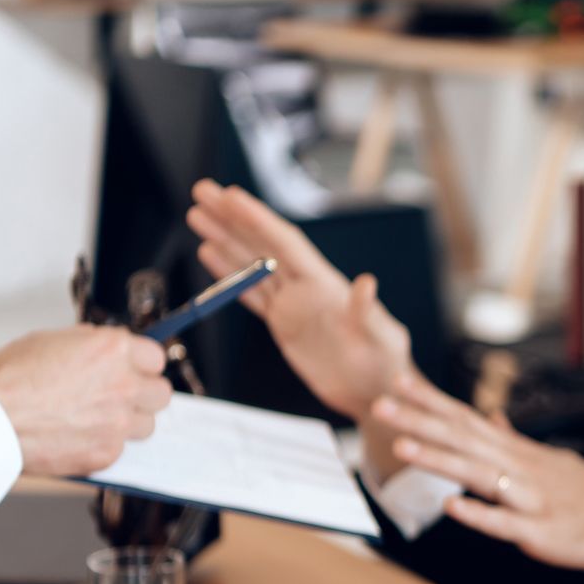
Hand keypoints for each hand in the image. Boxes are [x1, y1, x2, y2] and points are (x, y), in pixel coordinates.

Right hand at [0, 326, 171, 475]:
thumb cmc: (7, 379)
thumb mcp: (50, 341)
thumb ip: (91, 344)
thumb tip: (109, 348)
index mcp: (113, 351)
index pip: (155, 358)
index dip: (141, 364)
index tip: (132, 369)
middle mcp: (123, 386)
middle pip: (160, 394)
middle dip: (142, 394)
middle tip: (118, 395)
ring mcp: (118, 423)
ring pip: (145, 425)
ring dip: (126, 421)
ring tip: (93, 417)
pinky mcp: (106, 453)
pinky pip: (118, 448)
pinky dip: (102, 443)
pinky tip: (75, 435)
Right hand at [186, 179, 411, 417]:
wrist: (375, 391)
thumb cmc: (386, 363)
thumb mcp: (382, 338)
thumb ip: (368, 313)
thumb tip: (367, 283)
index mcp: (324, 284)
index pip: (285, 243)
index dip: (257, 219)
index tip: (230, 196)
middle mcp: (305, 287)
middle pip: (261, 244)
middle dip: (231, 218)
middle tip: (202, 191)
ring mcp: (293, 303)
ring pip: (250, 264)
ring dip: (224, 239)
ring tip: (197, 215)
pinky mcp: (283, 323)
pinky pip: (250, 293)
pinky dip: (228, 275)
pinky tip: (210, 254)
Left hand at [372, 374, 583, 571]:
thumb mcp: (553, 460)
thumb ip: (516, 441)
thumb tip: (492, 419)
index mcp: (519, 453)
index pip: (468, 419)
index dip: (432, 401)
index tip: (399, 381)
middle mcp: (520, 468)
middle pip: (463, 439)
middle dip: (420, 420)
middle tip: (382, 403)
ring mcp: (528, 498)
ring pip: (477, 474)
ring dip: (439, 458)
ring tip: (402, 445)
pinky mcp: (538, 530)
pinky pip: (504, 522)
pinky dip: (479, 513)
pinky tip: (452, 506)